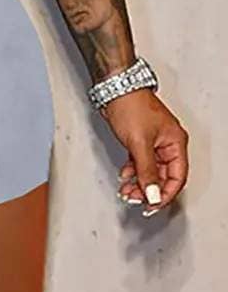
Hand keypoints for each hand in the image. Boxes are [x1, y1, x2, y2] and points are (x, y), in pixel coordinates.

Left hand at [99, 87, 188, 216]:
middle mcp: (168, 142)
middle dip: (149, 189)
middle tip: (135, 200)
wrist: (114, 86)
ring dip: (139, 182)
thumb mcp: (139, 143)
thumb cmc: (130, 104)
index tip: (151, 206)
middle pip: (164, 175)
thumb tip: (153, 194)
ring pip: (151, 170)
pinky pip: (141, 161)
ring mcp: (154, 140)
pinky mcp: (141, 138)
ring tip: (127, 191)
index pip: (177, 177)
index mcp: (175, 142)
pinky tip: (125, 176)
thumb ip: (147, 171)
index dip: (165, 194)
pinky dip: (133, 171)